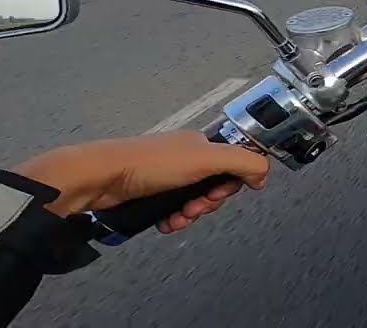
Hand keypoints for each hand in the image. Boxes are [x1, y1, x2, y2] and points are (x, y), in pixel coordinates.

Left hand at [14, 131, 268, 234]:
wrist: (102, 177)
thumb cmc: (153, 164)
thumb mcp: (206, 159)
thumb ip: (243, 162)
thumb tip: (264, 175)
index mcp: (201, 144)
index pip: (232, 165)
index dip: (230, 184)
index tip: (217, 193)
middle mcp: (186, 157)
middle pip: (214, 186)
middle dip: (208, 202)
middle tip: (194, 208)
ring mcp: (167, 176)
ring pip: (193, 201)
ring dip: (190, 214)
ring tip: (177, 218)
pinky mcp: (150, 192)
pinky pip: (173, 209)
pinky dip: (173, 219)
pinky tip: (166, 223)